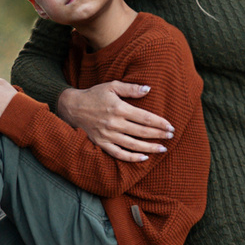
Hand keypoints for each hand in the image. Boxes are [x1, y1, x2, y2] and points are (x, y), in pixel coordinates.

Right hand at [53, 80, 173, 162]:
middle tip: (171, 136)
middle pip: (142, 132)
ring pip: (133, 145)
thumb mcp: (111, 86)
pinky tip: (144, 158)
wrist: (72, 107)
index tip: (170, 126)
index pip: (145, 118)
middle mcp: (114, 123)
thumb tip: (148, 89)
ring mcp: (108, 135)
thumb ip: (131, 88)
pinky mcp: (101, 144)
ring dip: (150, 148)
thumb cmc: (94, 95)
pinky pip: (119, 154)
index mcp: (119, 108)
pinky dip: (132, 158)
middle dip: (159, 135)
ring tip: (163, 148)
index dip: (160, 123)